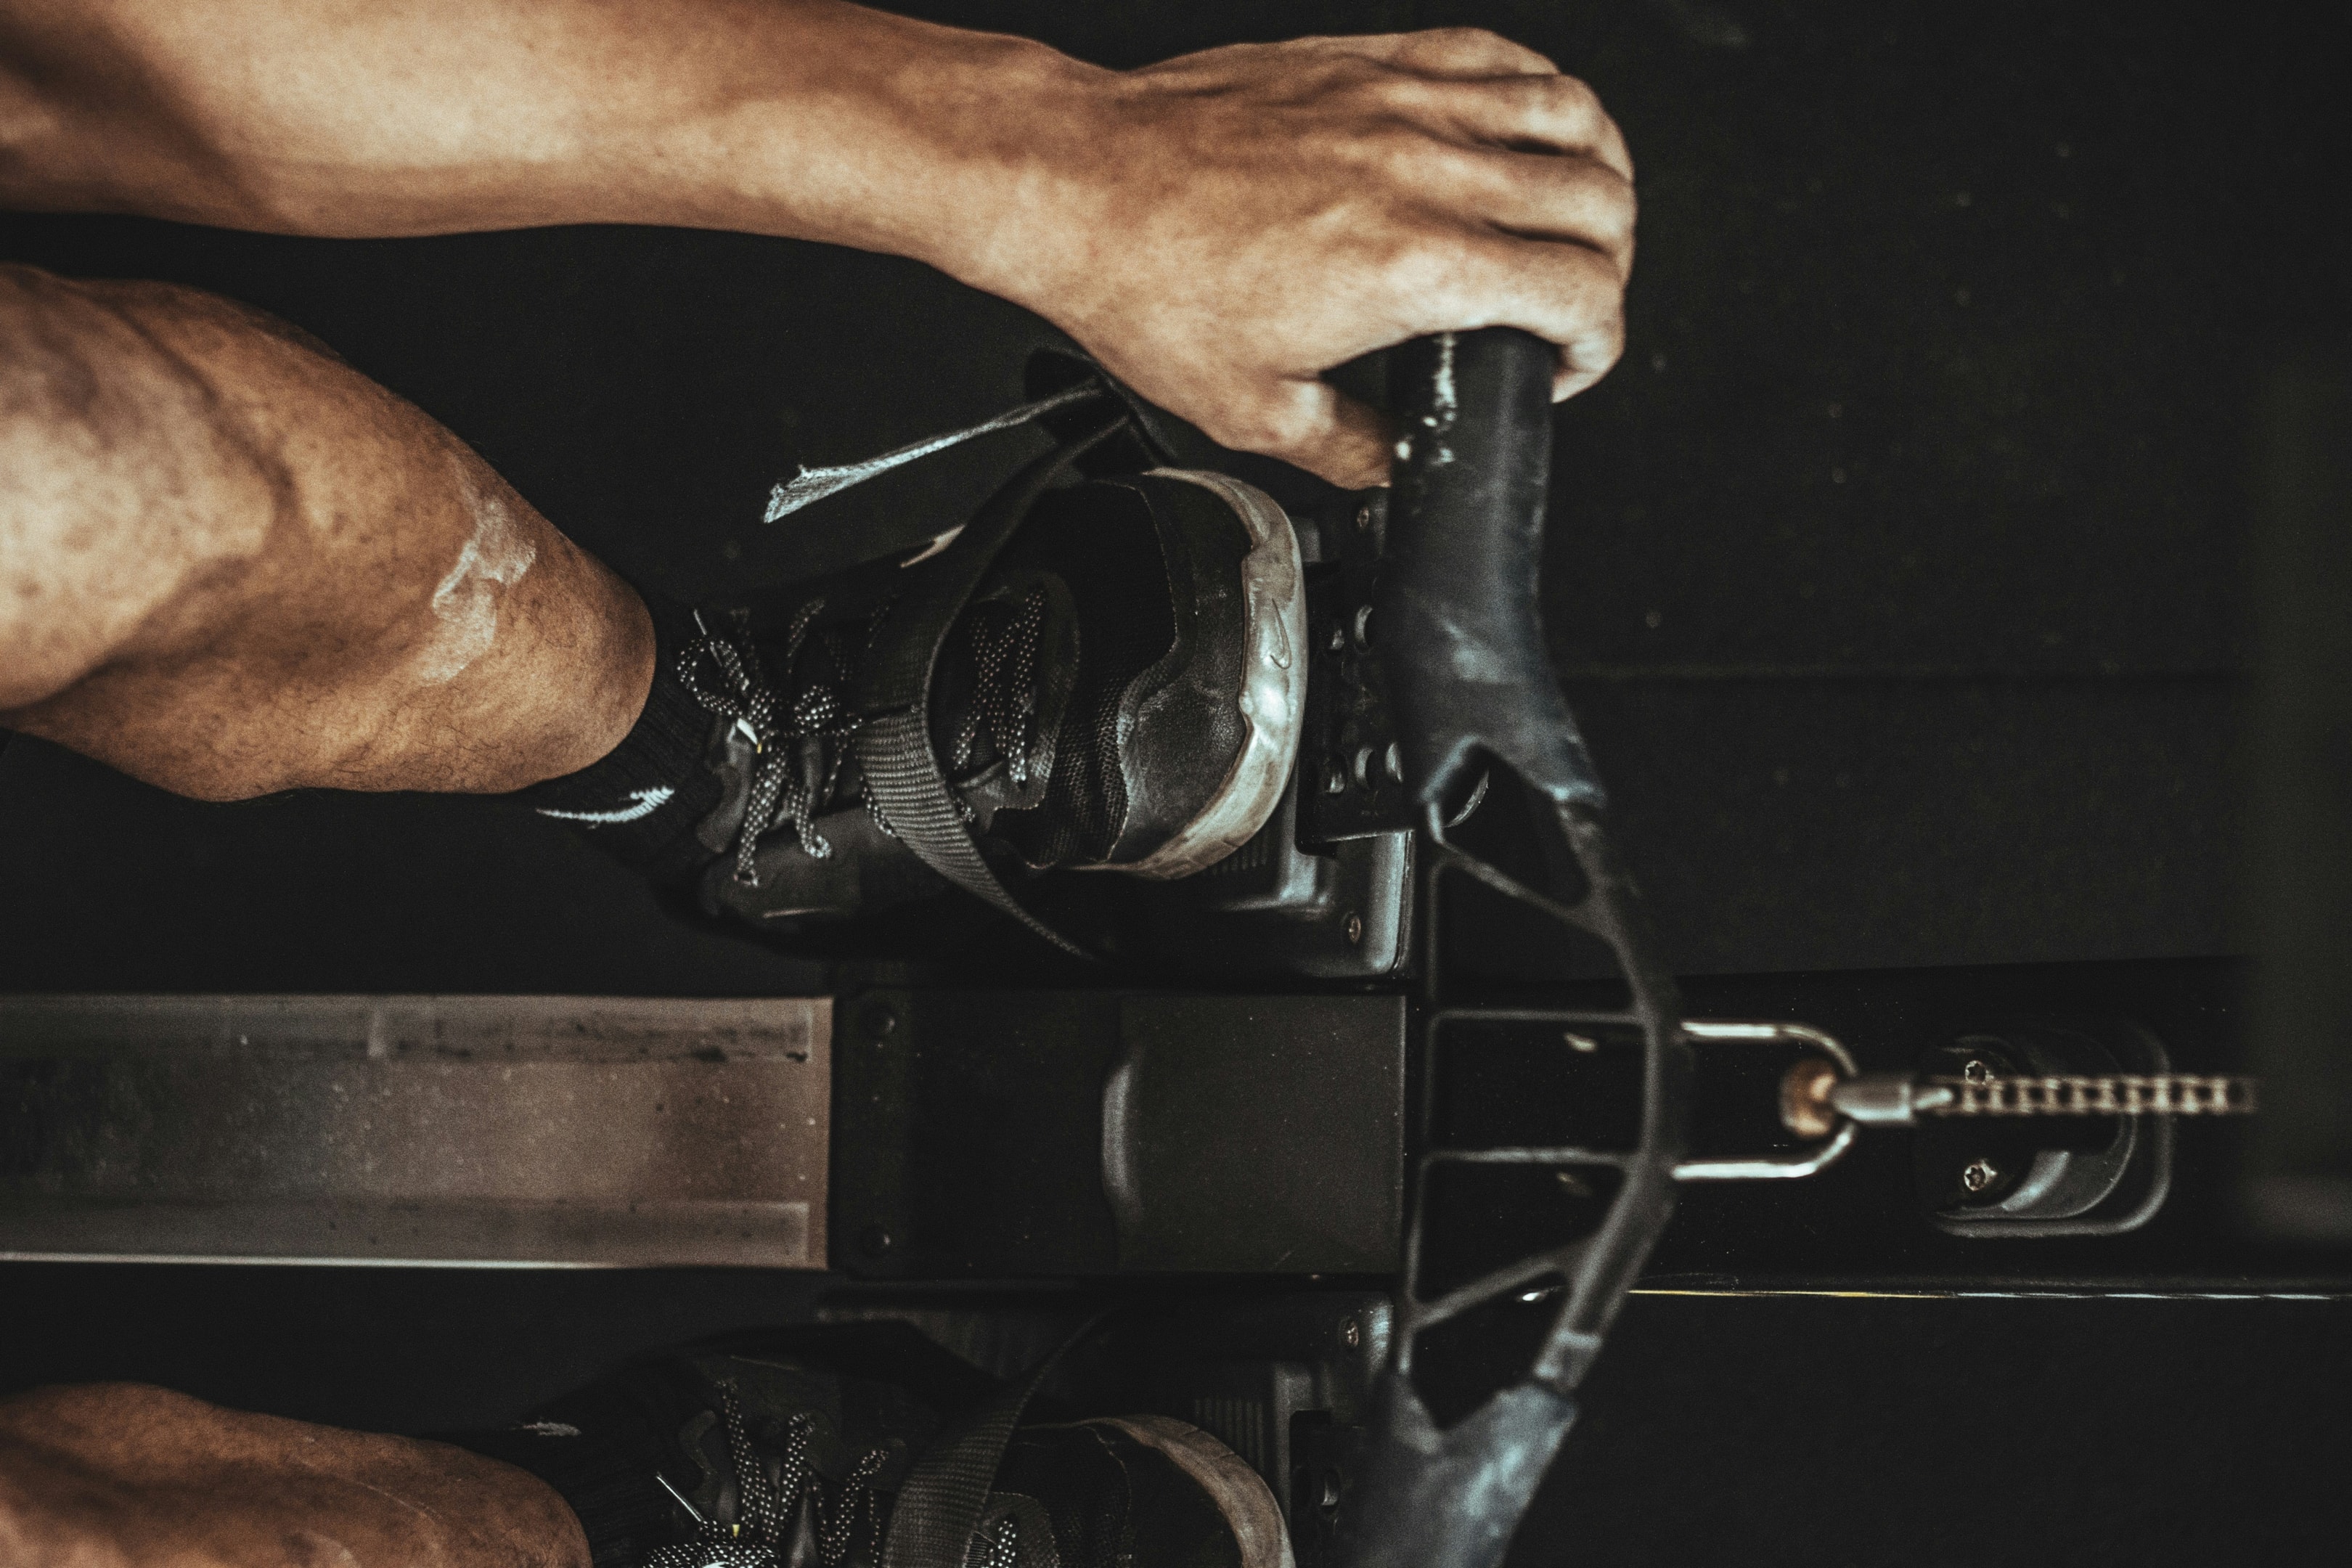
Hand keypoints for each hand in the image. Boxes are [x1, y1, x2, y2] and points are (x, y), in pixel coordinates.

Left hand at [992, 30, 1636, 488]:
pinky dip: (1542, 94)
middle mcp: (1423, 173)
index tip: (1564, 366)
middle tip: (1573, 306)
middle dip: (1612, 268)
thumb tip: (1395, 465)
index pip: (1578, 292)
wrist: (1079, 186)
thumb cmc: (1146, 282)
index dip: (1598, 343)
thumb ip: (1350, 448)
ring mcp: (1401, 104)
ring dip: (1601, 173)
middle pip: (1599, 201)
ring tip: (1582, 218)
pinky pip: (1498, 56)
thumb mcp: (1253, 412)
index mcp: (1410, 268)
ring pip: (1572, 115)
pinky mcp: (1370, 61)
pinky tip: (1532, 127)